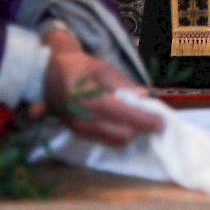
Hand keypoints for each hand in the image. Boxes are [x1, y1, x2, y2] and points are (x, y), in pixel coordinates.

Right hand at [36, 29, 163, 145]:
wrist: (47, 73)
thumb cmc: (78, 67)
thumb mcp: (102, 68)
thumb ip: (123, 84)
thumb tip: (145, 96)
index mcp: (90, 99)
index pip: (125, 117)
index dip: (146, 121)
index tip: (162, 122)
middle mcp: (84, 119)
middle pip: (122, 136)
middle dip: (139, 130)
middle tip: (151, 120)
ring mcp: (79, 129)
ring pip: (114, 142)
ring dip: (130, 133)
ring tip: (139, 120)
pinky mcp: (77, 134)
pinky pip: (104, 140)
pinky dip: (118, 134)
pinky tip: (125, 123)